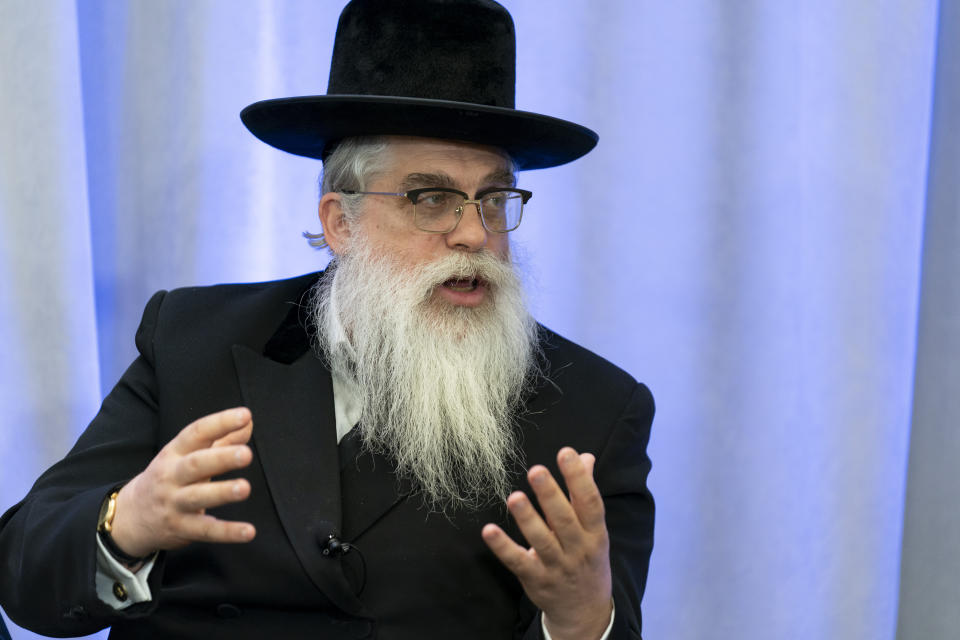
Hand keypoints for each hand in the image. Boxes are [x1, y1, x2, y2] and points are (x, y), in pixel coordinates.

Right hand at [109, 407, 256, 557]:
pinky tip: (249, 532)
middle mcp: (172, 476)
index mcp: (175, 452)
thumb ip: (220, 439)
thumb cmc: (170, 477)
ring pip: (198, 497)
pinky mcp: (180, 528)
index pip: (196, 433)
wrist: (130, 517)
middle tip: (246, 454)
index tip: (244, 415)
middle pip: (196, 465)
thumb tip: (249, 422)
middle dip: (221, 458)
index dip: (220, 423)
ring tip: (245, 488)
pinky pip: (205, 531)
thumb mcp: (187, 455)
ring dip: (222, 493)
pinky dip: (227, 532)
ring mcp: (174, 503)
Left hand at [482, 447, 611, 639]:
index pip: (590, 502)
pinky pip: (518, 562)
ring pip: (541, 541)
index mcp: (595, 533)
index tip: (566, 453)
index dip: (579, 477)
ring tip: (514, 497)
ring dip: (527, 519)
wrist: (585, 611)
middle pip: (564, 520)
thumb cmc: (586, 558)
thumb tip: (584, 457)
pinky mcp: (535, 579)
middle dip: (550, 495)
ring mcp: (557, 567)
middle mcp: (578, 550)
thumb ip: (583, 493)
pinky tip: (489, 531)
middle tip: (536, 470)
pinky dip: (503, 547)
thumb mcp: (594, 529)